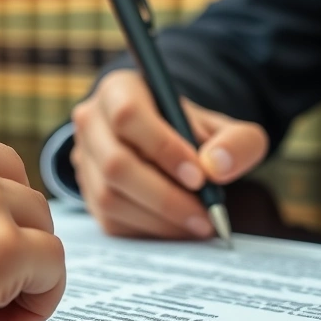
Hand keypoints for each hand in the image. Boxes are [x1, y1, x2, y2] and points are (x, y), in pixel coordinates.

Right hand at [71, 70, 268, 238]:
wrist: (168, 148)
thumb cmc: (193, 134)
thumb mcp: (225, 129)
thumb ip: (237, 141)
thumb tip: (216, 166)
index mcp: (120, 89)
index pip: (129, 116)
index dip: (163, 149)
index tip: (199, 177)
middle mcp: (91, 122)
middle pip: (116, 164)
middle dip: (165, 197)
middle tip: (204, 215)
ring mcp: (83, 160)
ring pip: (110, 197)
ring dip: (159, 219)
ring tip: (197, 224)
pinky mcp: (87, 194)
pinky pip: (110, 220)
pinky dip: (148, 230)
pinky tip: (178, 228)